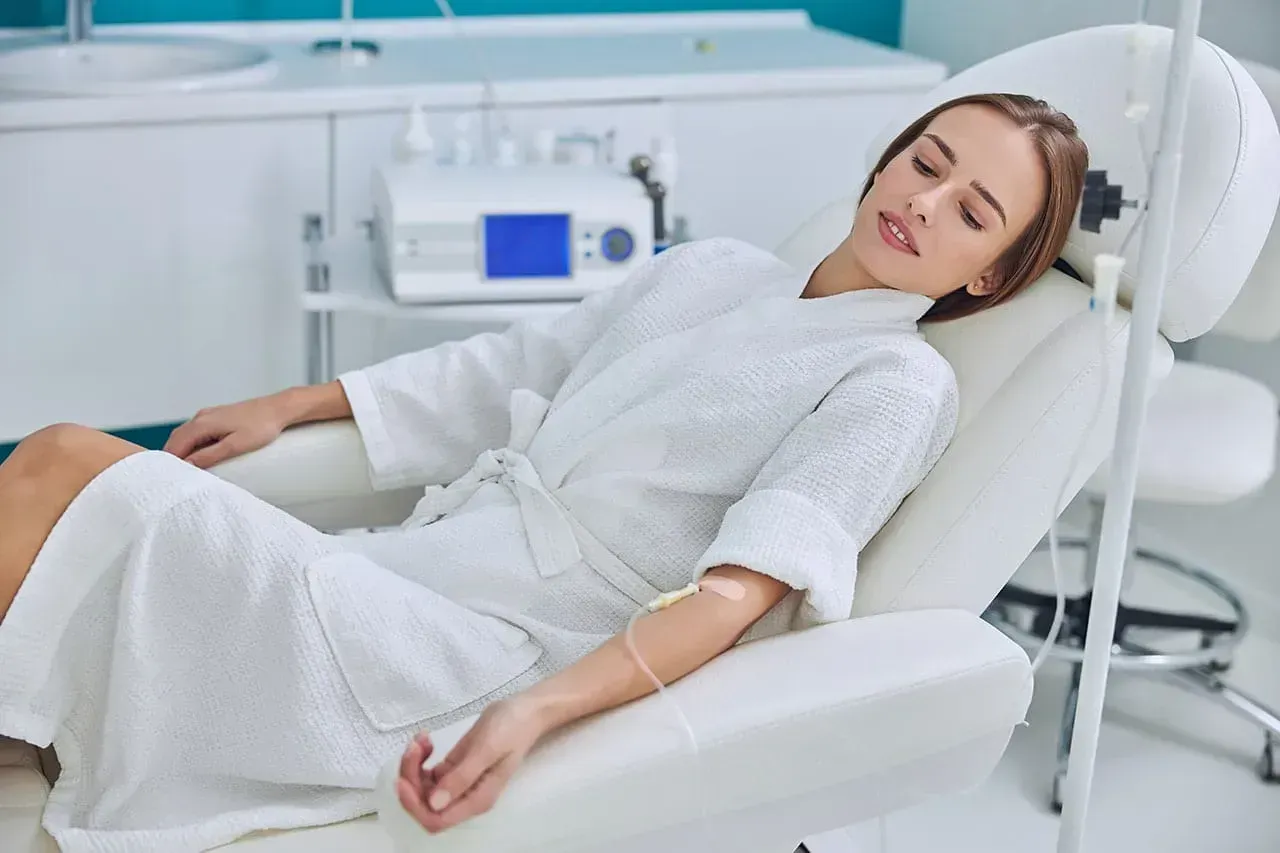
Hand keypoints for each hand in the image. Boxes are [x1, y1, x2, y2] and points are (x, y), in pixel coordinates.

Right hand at [163, 395, 290, 467]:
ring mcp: (208, 415)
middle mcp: (201, 417)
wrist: (278, 408)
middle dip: (173, 458)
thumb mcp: (235, 445)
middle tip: (176, 478)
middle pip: (176, 440)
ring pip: (185, 435)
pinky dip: (192, 444)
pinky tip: (199, 456)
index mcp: (202, 423)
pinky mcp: (216, 416)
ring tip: (187, 470)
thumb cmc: (261, 426)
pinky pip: (196, 432)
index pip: (175, 446)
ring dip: (182, 451)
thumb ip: (210, 455)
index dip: (171, 463)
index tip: (172, 479)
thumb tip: (188, 464)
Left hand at [395, 697, 546, 833]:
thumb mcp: (487, 750)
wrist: (524, 711)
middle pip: (424, 804)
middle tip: (414, 746)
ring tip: (421, 739)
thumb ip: (462, 778)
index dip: (415, 805)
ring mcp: (457, 784)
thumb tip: (433, 804)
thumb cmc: (511, 729)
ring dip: (413, 766)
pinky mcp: (453, 769)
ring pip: (422, 788)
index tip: (404, 779)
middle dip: (411, 779)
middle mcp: (464, 797)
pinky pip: (427, 773)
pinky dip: (420, 757)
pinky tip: (426, 738)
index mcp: (475, 800)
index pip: (436, 819)